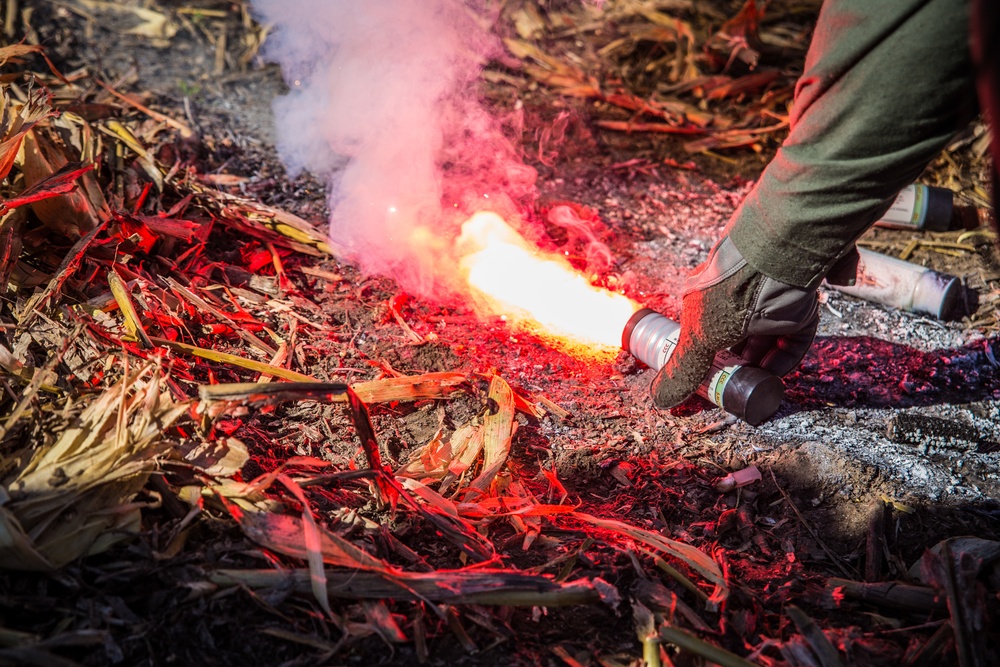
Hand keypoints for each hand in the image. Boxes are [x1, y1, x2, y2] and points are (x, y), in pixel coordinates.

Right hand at [651, 237, 819, 408]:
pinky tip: (774, 375)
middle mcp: (738, 298)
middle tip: (731, 385)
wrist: (774, 266)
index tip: (707, 380)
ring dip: (758, 364)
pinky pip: (792, 339)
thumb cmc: (728, 297)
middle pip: (735, 338)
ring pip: (764, 340)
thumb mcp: (697, 338)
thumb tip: (659, 400)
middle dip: (733, 363)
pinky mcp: (800, 309)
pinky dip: (782, 359)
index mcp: (708, 298)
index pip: (704, 332)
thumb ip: (682, 369)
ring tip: (752, 384)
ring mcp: (770, 303)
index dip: (705, 356)